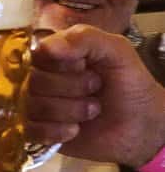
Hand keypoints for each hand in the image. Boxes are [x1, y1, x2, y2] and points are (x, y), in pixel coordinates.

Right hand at [27, 24, 164, 167]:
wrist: (141, 125)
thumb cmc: (128, 84)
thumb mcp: (116, 51)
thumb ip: (85, 38)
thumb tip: (47, 47)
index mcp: (54, 55)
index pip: (37, 53)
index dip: (62, 63)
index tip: (84, 65)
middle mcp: (40, 78)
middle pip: (34, 81)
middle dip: (72, 87)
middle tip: (95, 88)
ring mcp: (35, 105)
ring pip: (33, 106)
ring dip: (70, 110)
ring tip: (92, 110)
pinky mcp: (36, 132)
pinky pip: (30, 130)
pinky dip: (56, 131)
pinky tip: (75, 130)